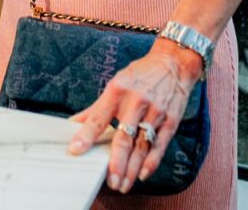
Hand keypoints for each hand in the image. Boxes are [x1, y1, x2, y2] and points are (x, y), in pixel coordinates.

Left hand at [67, 42, 202, 193]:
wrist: (174, 63)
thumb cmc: (141, 74)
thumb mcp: (116, 83)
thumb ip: (96, 107)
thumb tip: (73, 123)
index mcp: (118, 90)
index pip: (98, 117)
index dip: (86, 135)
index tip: (75, 150)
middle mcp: (136, 102)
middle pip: (124, 137)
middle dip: (116, 162)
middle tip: (110, 181)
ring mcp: (155, 112)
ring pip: (141, 146)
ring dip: (131, 168)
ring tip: (123, 184)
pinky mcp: (171, 121)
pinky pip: (160, 145)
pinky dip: (151, 162)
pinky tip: (142, 174)